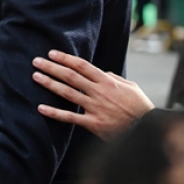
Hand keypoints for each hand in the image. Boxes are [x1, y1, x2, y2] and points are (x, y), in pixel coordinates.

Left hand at [33, 50, 153, 139]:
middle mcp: (99, 92)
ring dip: (49, 84)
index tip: (52, 53)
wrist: (147, 129)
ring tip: (35, 76)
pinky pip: (70, 117)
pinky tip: (41, 108)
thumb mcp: (132, 87)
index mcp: (108, 81)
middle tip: (36, 61)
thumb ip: (115, 78)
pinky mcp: (93, 123)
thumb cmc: (140, 108)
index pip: (82, 65)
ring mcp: (95, 107)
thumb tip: (101, 72)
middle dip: (52, 67)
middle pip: (71, 76)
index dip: (66, 58)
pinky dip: (54, 112)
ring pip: (67, 93)